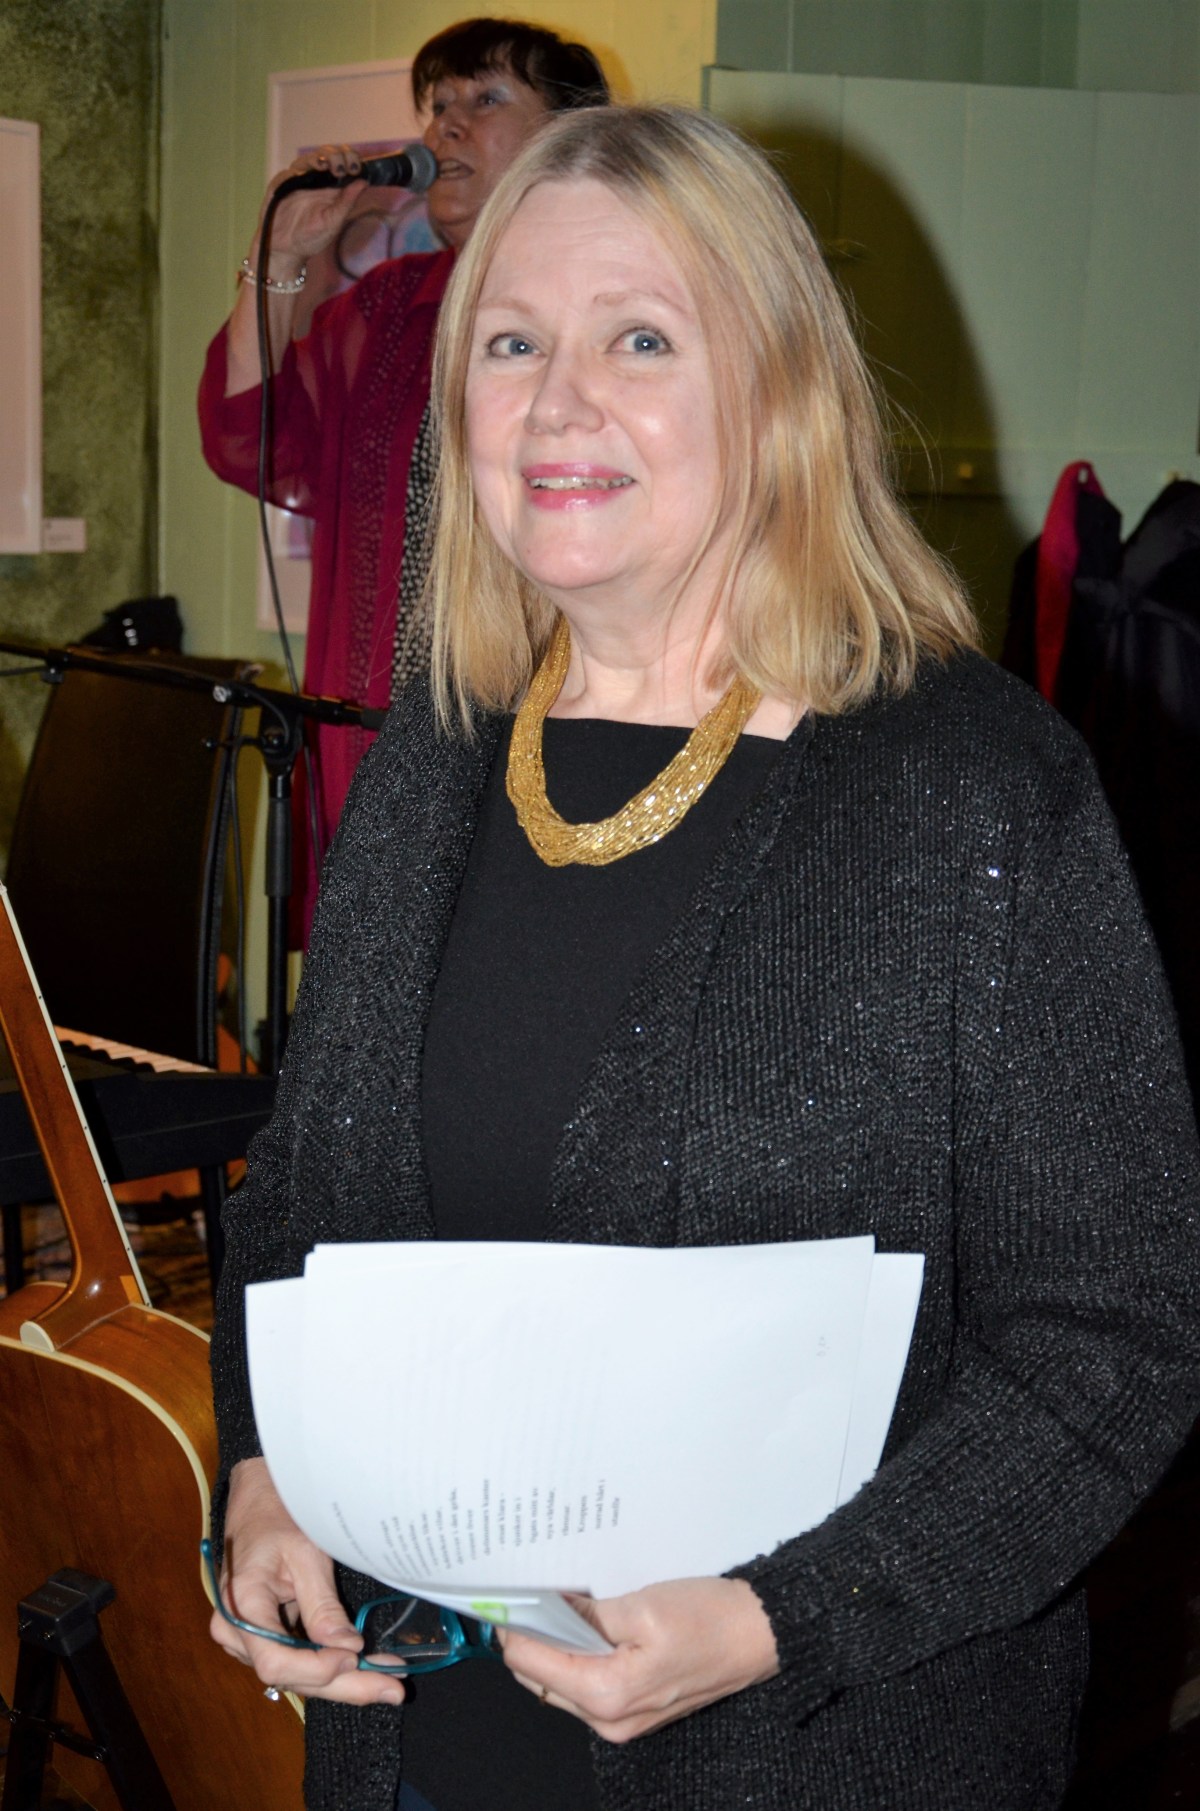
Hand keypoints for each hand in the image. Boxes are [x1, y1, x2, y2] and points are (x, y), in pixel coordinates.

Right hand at [209, 1457, 404, 1706]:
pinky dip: (331, 1667)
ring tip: (389, 1682)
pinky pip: (296, 1661)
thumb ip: (321, 1603)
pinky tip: (367, 1669)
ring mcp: (246, 1640)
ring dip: (342, 1681)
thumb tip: (345, 1647)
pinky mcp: (262, 1640)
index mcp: (241, 1604)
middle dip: (343, 1685)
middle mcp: (235, 1632)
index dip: (315, 1668)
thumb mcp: (306, 1552)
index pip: (274, 1660)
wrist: (257, 1502)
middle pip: (290, 1676)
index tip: (353, 1656)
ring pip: (296, 1675)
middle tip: (392, 1689)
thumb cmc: (280, 1517)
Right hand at [251, 144, 367, 272]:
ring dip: (325, 157)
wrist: (285, 249)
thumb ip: (347, 202)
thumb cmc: (311, 238)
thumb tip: (364, 182)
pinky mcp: (284, 181)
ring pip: (313, 156)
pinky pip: (294, 169)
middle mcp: (318, 179)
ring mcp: (300, 178)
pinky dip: (304, 166)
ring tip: (332, 166)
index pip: (345, 163)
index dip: (352, 160)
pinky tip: (314, 169)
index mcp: (333, 188)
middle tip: (345, 167)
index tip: (356, 167)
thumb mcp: (333, 222)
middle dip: (340, 155)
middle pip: (331, 154)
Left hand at [500, 1577, 778, 1741]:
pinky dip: (577, 1656)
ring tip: (562, 1605)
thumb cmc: (709, 1619)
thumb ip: (586, 1615)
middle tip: (532, 1593)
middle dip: (530, 1636)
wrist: (757, 1635)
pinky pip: (586, 1684)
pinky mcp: (634, 1709)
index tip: (506, 1594)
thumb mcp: (641, 1606)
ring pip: (559, 1682)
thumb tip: (543, 1609)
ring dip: (553, 1646)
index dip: (513, 1626)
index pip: (529, 1663)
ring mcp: (622, 1720)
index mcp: (606, 1694)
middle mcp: (609, 1720)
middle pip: (538, 1676)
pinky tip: (588, 1625)